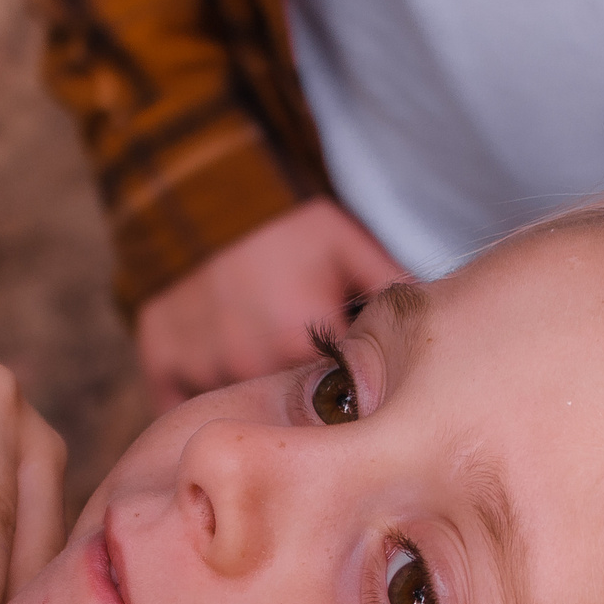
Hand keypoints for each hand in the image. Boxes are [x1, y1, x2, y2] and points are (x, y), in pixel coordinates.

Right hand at [134, 197, 403, 409]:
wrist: (203, 185)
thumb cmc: (285, 222)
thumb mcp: (348, 247)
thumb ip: (393, 293)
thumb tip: (443, 329)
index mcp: (301, 339)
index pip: (337, 405)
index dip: (347, 405)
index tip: (351, 399)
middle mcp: (248, 360)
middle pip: (282, 418)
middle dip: (298, 413)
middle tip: (307, 398)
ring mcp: (200, 364)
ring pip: (232, 418)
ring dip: (247, 413)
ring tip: (259, 390)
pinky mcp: (161, 361)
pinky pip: (177, 410)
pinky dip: (195, 407)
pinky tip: (214, 400)